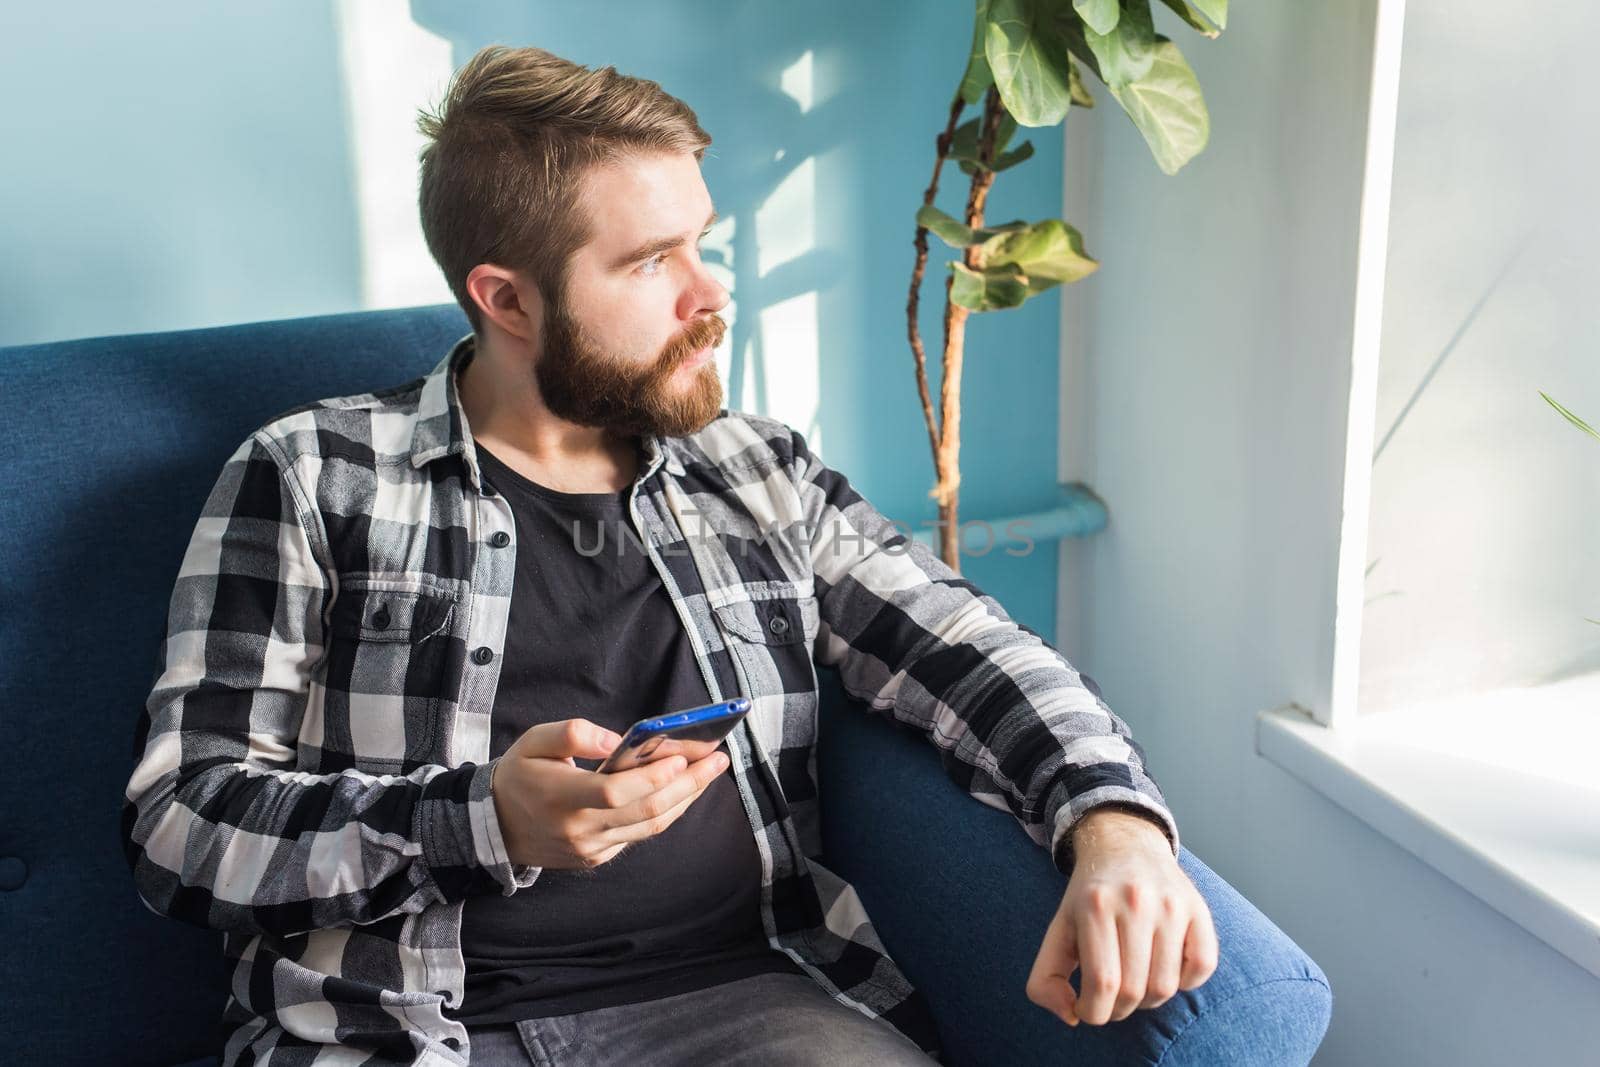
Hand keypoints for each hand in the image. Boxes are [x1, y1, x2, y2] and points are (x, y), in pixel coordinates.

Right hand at [488, 718, 729, 869]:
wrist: (494, 826)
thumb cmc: (520, 775)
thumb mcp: (534, 741)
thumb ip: (573, 734)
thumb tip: (615, 741)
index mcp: (561, 798)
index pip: (615, 792)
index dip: (652, 777)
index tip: (683, 756)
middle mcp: (579, 829)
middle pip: (646, 811)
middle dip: (688, 784)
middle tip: (718, 760)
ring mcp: (591, 848)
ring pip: (650, 825)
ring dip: (686, 798)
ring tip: (710, 771)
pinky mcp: (597, 857)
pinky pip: (639, 834)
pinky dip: (666, 810)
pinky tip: (683, 790)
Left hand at [1026, 809, 1217, 1026]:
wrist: (1125, 844)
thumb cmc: (1090, 896)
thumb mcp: (1058, 928)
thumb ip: (1046, 976)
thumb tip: (1070, 1016)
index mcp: (1094, 906)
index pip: (1101, 984)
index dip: (1093, 1012)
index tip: (1088, 1008)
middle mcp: (1135, 902)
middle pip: (1134, 991)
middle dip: (1119, 1010)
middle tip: (1111, 998)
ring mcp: (1171, 904)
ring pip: (1167, 986)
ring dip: (1149, 1000)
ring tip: (1135, 982)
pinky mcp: (1198, 908)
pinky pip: (1203, 967)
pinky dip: (1186, 982)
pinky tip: (1166, 966)